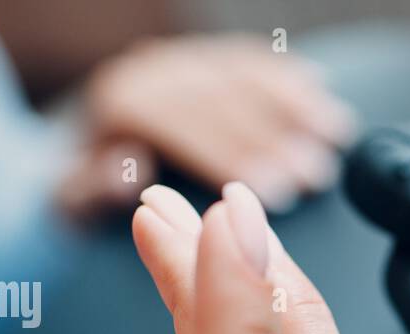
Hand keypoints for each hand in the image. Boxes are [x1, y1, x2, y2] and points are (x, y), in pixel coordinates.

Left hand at [62, 34, 357, 216]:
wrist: (80, 142)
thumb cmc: (87, 188)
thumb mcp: (73, 200)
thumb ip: (92, 190)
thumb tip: (128, 175)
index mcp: (121, 104)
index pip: (186, 128)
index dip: (235, 159)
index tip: (277, 192)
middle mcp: (152, 71)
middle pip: (222, 99)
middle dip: (274, 136)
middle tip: (317, 174)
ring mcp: (182, 59)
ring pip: (242, 73)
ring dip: (294, 104)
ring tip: (336, 137)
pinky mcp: (205, 57)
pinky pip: (250, 59)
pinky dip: (288, 76)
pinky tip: (323, 91)